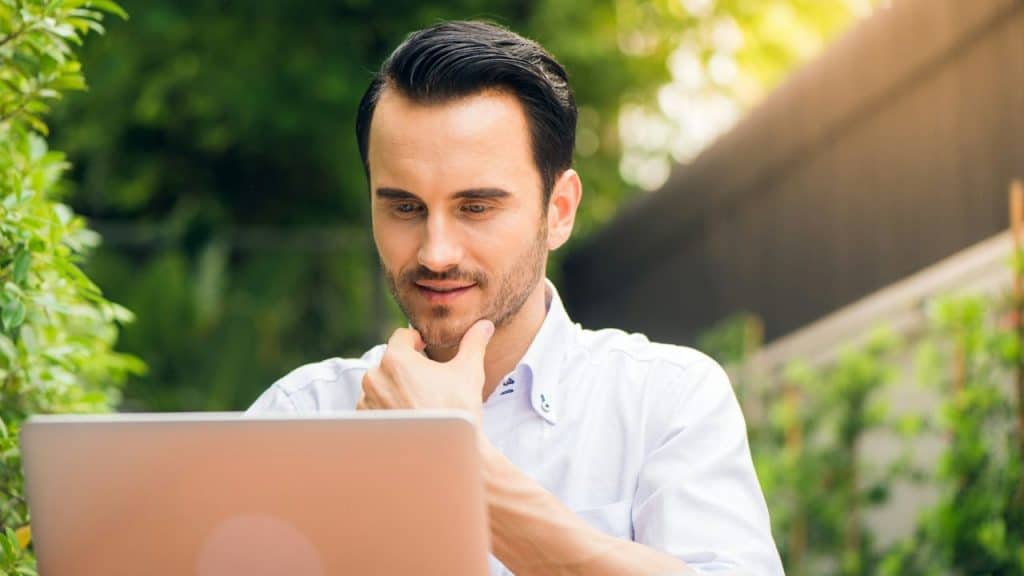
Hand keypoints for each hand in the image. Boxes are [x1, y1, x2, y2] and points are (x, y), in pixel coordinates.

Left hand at [358, 319, 494, 421]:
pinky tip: (408, 418)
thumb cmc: (456, 413)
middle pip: (390, 361)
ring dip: (394, 388)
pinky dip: (386, 409)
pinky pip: (373, 407)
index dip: (417, 341)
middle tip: (428, 382)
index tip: (426, 350)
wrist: (445, 455)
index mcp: (396, 359)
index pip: (402, 336)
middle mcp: (375, 377)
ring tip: (418, 403)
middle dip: (407, 367)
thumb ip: (474, 343)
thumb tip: (484, 326)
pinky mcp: (365, 423)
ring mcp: (366, 401)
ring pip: (380, 384)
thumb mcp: (468, 372)